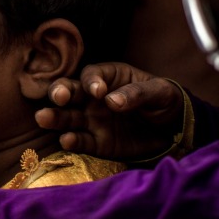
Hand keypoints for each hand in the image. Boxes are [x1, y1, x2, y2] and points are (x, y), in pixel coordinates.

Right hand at [36, 62, 184, 158]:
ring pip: (67, 117)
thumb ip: (137, 93)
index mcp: (108, 78)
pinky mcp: (96, 143)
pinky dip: (72, 141)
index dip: (92, 81)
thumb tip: (112, 101)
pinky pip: (81, 141)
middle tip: (59, 97)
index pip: (92, 75)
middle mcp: (93, 98)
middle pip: (69, 92)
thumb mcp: (160, 92)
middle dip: (60, 92)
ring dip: (54, 117)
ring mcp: (92, 120)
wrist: (174, 131)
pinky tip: (66, 140)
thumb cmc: (164, 102)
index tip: (98, 91)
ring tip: (43, 118)